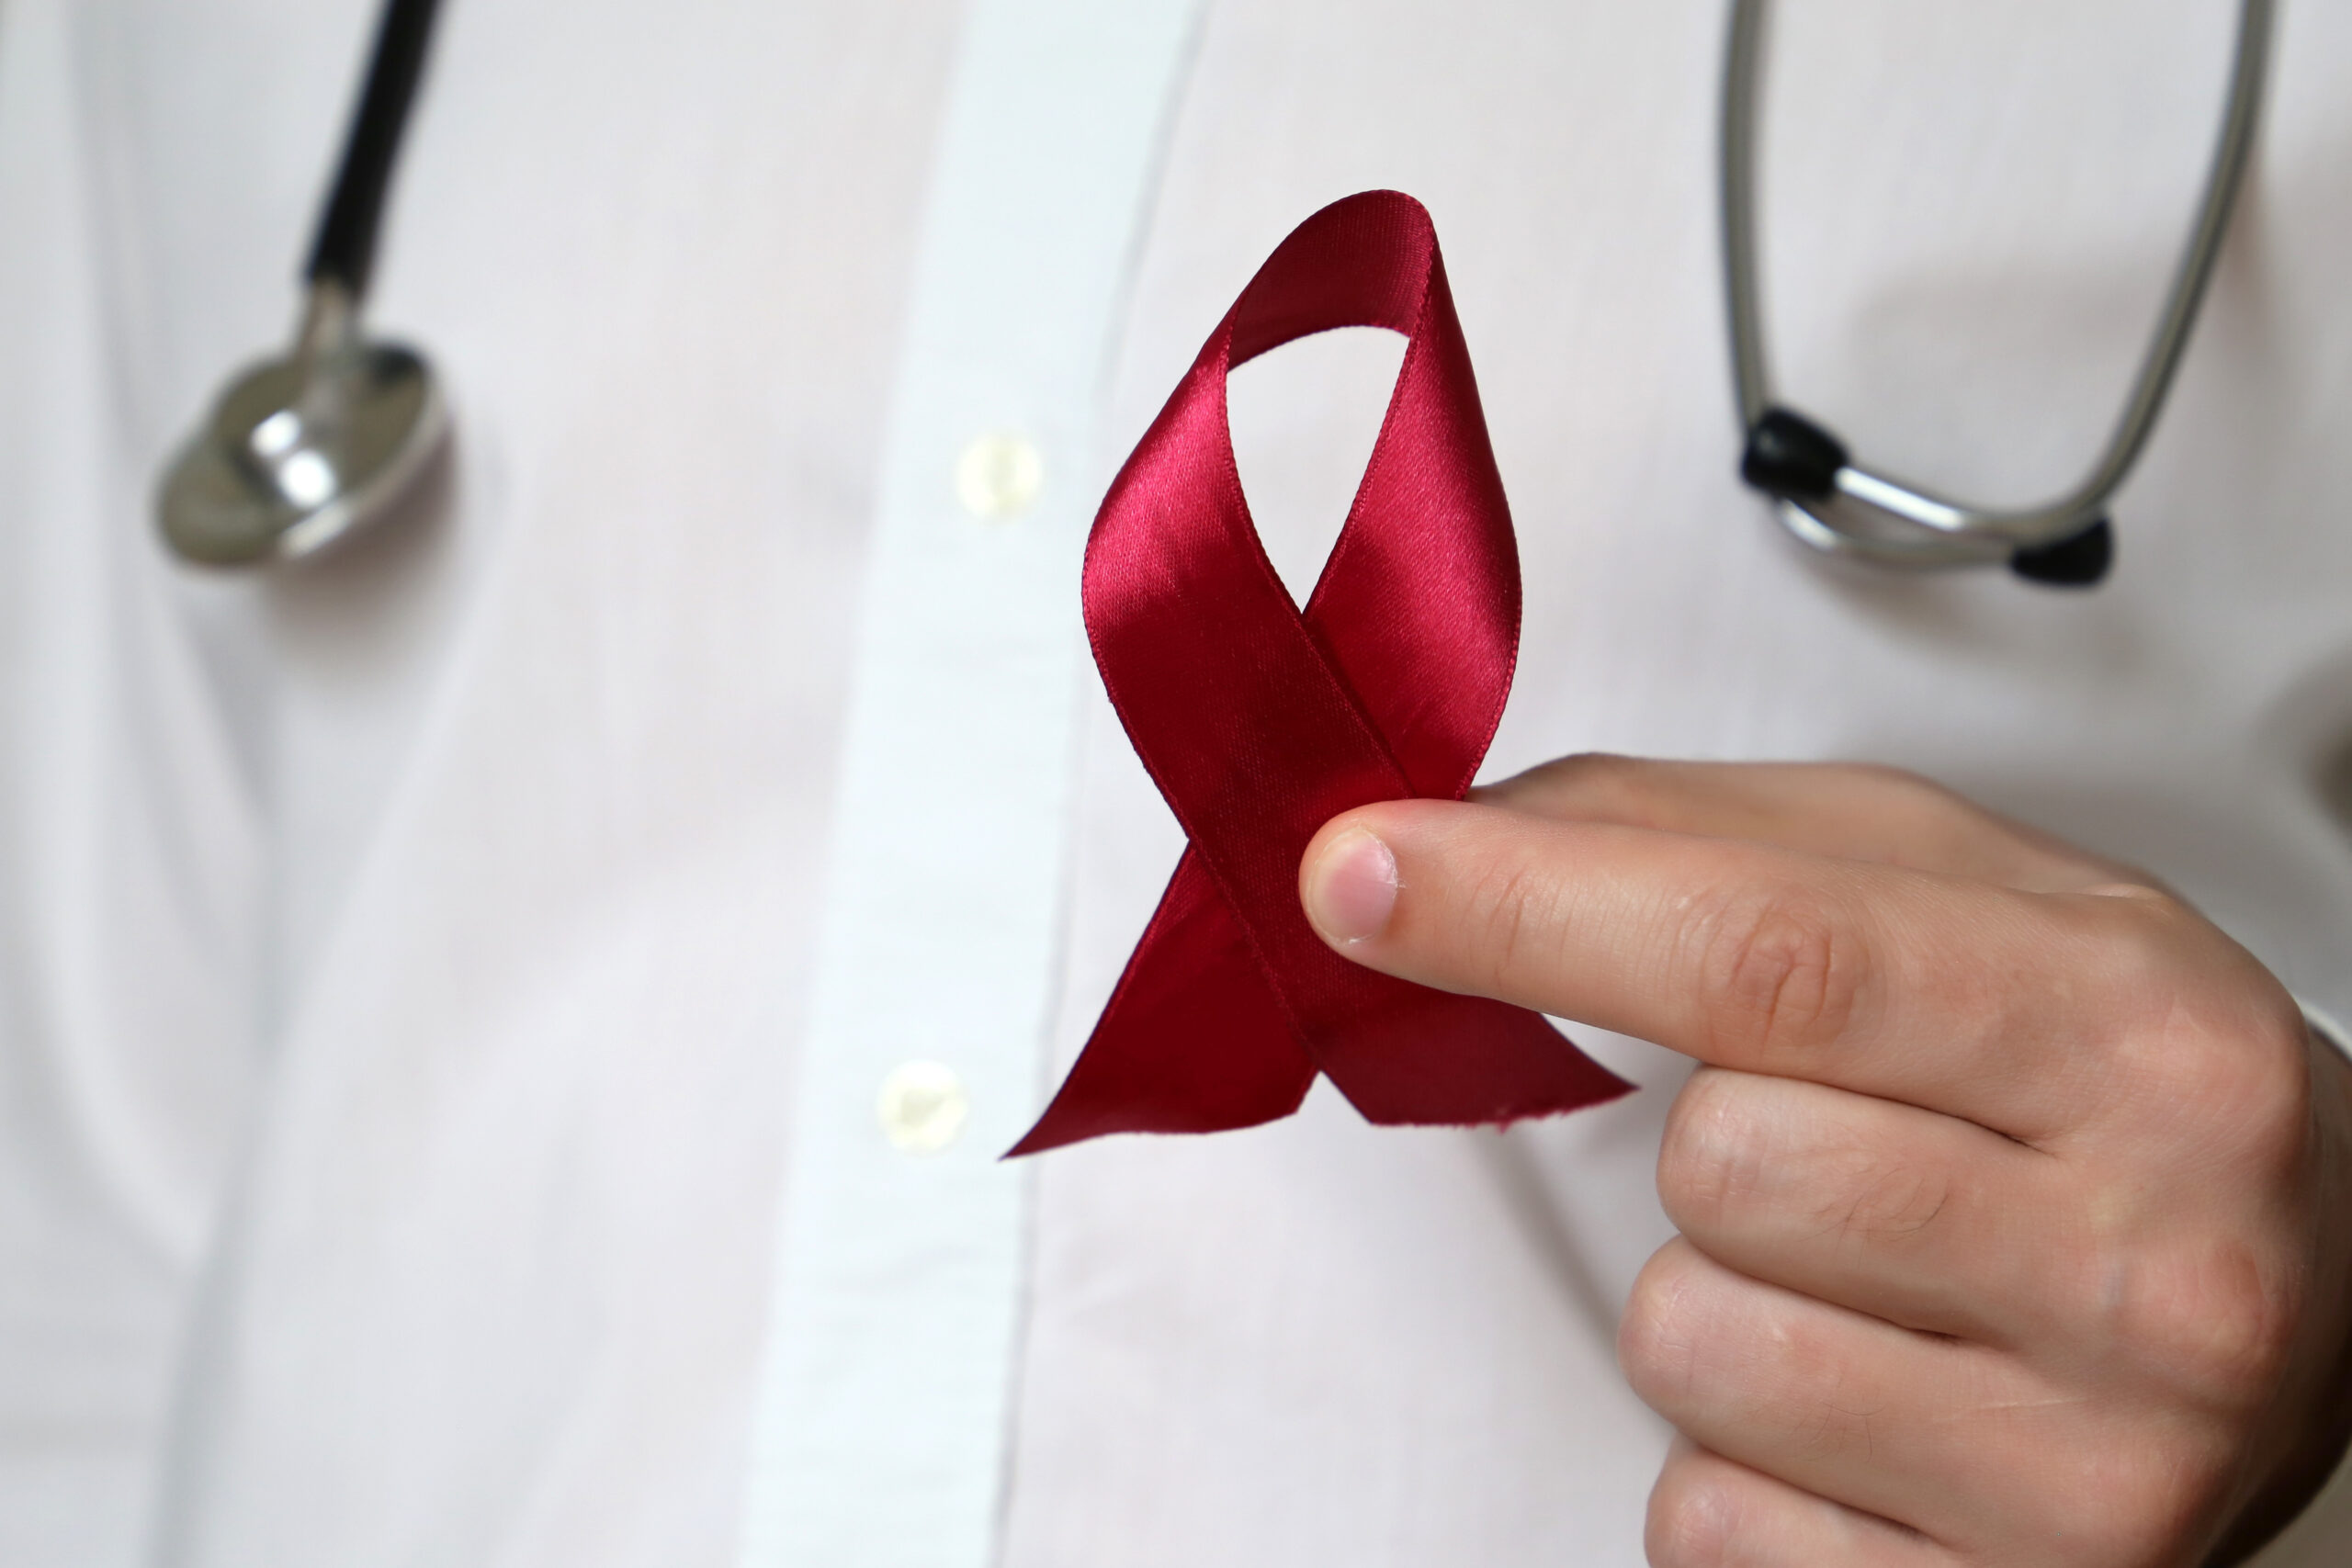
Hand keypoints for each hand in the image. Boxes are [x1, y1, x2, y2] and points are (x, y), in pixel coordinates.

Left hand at [1298, 756, 2351, 1566]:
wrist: (2326, 1292)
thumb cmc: (2113, 1080)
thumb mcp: (1963, 895)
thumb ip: (1703, 839)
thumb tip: (1443, 836)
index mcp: (2133, 1036)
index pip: (1772, 956)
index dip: (1531, 908)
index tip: (1361, 877)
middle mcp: (2149, 1264)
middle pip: (1717, 1162)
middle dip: (1710, 1135)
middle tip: (1845, 1136)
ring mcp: (2094, 1472)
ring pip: (1690, 1344)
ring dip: (1720, 1293)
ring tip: (1871, 1272)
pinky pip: (1707, 1517)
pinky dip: (1741, 1452)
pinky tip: (1876, 1396)